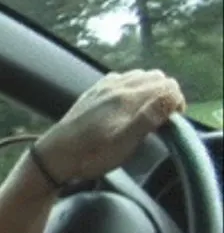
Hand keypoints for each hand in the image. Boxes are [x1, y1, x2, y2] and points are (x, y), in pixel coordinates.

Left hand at [35, 69, 185, 182]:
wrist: (55, 155)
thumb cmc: (90, 155)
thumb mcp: (124, 144)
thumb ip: (149, 118)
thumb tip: (171, 96)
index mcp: (126, 98)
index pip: (168, 86)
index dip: (176, 103)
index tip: (171, 123)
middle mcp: (115, 86)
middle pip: (156, 77)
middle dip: (166, 95)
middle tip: (162, 119)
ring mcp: (102, 87)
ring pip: (139, 76)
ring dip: (150, 90)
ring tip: (147, 113)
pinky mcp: (93, 92)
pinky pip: (121, 79)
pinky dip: (132, 87)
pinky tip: (127, 105)